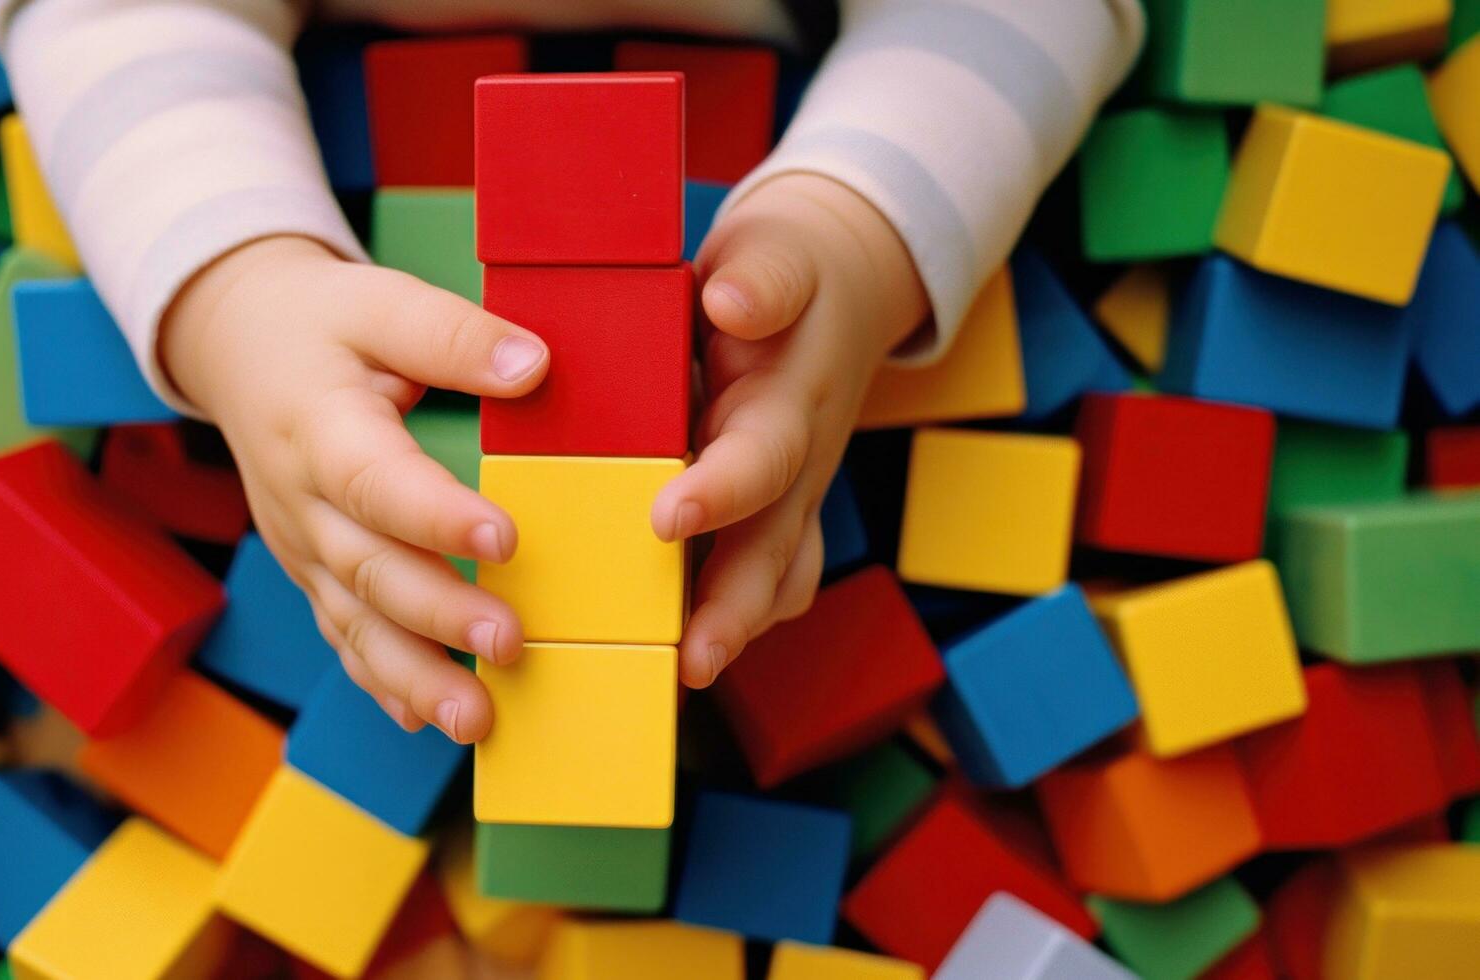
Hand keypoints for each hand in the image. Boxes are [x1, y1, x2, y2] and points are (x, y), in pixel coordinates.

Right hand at [160, 236, 550, 742]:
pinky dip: (381, 682)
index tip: (504, 540)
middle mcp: (303, 500)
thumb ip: (451, 335)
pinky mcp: (312, 571)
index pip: (376, 480)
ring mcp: (303, 547)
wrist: (236, 348)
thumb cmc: (319, 325)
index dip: (436, 517)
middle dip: (439, 616)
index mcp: (320, 428)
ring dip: (414, 677)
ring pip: (353, 623)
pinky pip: (342, 635)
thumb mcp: (377, 301)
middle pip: (369, 569)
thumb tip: (533, 367)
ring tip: (475, 718)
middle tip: (509, 644)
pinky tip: (425, 719)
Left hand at [654, 173, 928, 687]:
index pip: (760, 456)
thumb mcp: (779, 252)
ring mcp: (796, 497)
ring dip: (739, 629)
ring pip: (778, 577)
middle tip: (695, 660)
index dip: (721, 491)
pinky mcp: (780, 514)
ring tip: (687, 675)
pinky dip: (733, 619)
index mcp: (786, 401)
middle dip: (736, 607)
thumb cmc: (788, 270)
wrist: (844, 285)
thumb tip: (733, 303)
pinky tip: (677, 654)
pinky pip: (769, 579)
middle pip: (776, 547)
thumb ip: (764, 277)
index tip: (670, 518)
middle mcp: (798, 463)